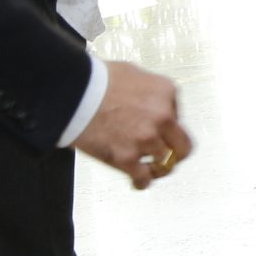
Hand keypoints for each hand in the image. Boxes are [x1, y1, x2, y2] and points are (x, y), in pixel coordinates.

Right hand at [71, 61, 193, 189]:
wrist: (73, 93)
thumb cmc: (97, 80)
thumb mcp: (134, 73)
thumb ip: (149, 90)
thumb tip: (149, 100)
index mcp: (166, 93)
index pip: (178, 115)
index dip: (167, 125)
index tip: (159, 130)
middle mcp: (162, 116)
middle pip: (182, 145)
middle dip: (176, 152)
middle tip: (169, 155)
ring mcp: (146, 139)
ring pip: (165, 163)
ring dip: (157, 167)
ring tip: (150, 168)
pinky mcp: (127, 157)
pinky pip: (143, 178)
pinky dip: (142, 182)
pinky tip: (138, 181)